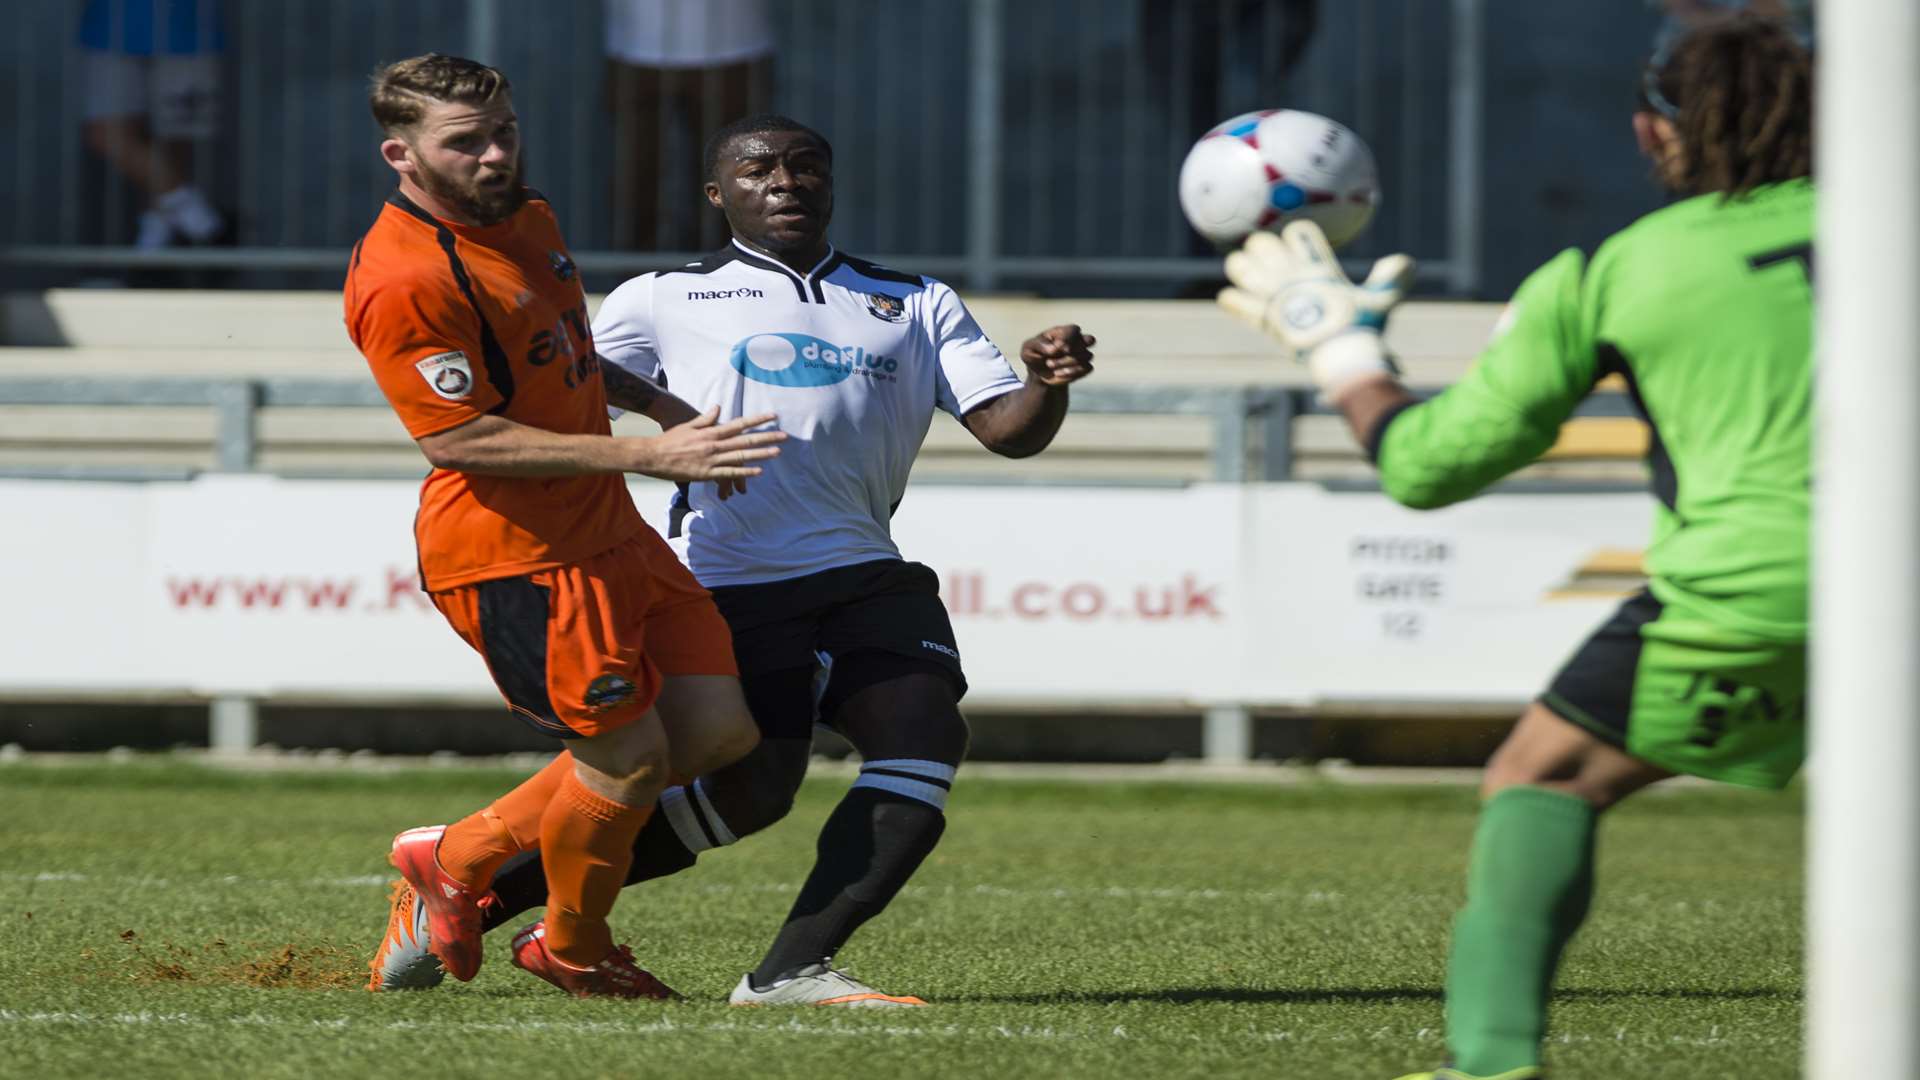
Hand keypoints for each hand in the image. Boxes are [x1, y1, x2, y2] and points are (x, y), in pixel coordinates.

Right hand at [634, 408, 784, 482]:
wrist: (653, 456)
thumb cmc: (670, 440)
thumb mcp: (688, 425)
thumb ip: (706, 419)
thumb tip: (718, 408)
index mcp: (711, 431)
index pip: (739, 424)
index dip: (757, 420)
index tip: (773, 416)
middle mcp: (714, 444)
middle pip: (745, 440)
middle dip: (766, 437)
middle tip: (784, 436)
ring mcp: (711, 459)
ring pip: (741, 456)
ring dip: (760, 454)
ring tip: (777, 453)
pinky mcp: (706, 473)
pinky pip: (729, 473)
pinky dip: (744, 472)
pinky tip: (758, 472)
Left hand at [1019, 324, 1095, 386]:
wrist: (1038, 374)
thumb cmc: (1034, 355)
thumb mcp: (1028, 348)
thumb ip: (1039, 344)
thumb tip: (1054, 349)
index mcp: (1064, 332)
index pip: (1075, 329)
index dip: (1068, 337)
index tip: (1056, 346)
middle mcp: (1078, 341)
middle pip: (1089, 340)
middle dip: (1075, 347)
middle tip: (1062, 352)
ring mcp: (1083, 354)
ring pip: (1087, 355)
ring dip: (1066, 362)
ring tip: (1050, 364)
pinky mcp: (1085, 368)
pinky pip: (1087, 368)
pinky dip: (1073, 372)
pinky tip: (1059, 373)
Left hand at [1217, 221, 1415, 403]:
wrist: (1342, 356)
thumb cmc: (1363, 328)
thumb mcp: (1382, 299)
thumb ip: (1392, 279)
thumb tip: (1406, 262)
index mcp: (1318, 268)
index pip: (1299, 232)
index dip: (1296, 233)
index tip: (1298, 242)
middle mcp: (1293, 277)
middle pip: (1262, 243)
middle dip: (1261, 245)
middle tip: (1263, 254)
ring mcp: (1275, 297)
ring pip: (1242, 268)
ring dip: (1241, 267)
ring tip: (1243, 271)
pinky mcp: (1264, 319)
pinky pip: (1236, 304)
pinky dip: (1232, 300)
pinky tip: (1229, 298)